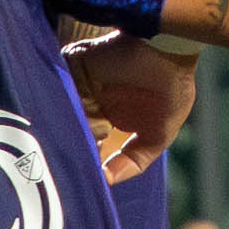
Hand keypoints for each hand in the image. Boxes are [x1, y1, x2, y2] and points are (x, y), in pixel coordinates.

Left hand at [66, 29, 200, 182]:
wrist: (169, 49)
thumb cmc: (170, 89)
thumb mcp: (158, 135)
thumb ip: (134, 160)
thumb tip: (108, 179)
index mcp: (106, 118)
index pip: (84, 141)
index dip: (85, 155)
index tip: (86, 171)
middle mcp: (89, 101)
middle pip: (68, 127)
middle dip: (72, 141)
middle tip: (76, 154)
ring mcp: (79, 82)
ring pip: (60, 109)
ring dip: (66, 123)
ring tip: (81, 133)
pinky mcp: (73, 63)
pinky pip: (58, 84)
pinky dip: (62, 100)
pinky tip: (74, 112)